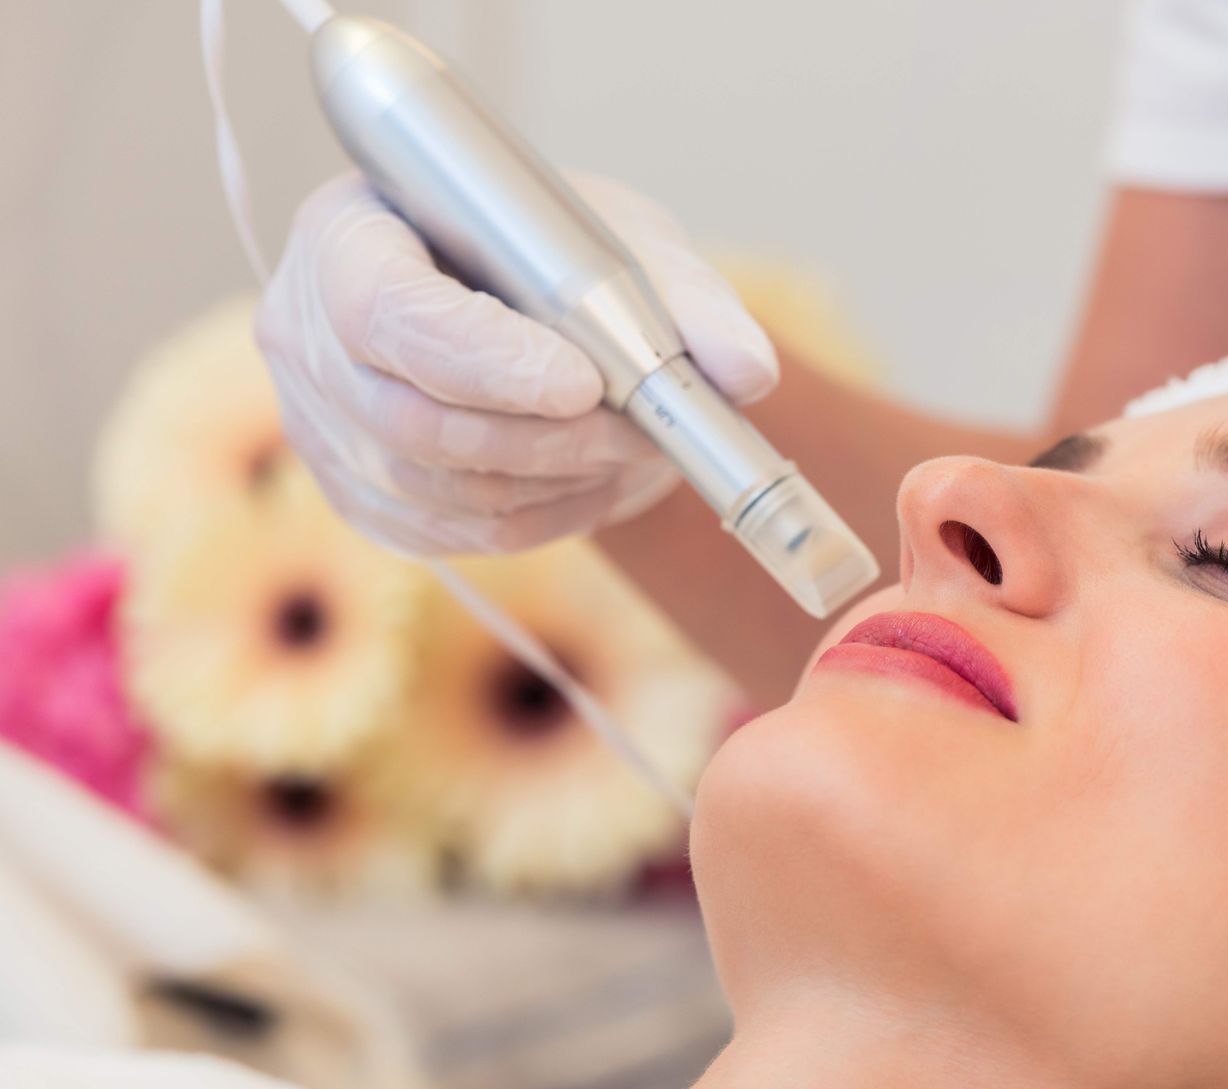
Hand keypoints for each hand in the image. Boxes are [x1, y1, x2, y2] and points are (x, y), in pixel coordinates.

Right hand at [255, 172, 777, 555]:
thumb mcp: (618, 237)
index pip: (390, 314)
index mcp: (346, 240)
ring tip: (638, 456)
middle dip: (546, 440)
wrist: (510, 288)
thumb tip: (747, 375)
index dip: (485, 360)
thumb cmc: (549, 245)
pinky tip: (596, 487)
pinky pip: (450, 534)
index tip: (584, 384)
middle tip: (646, 435)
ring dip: (554, 485)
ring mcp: (321, 426)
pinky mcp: (360, 494)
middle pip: (413, 421)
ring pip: (435, 490)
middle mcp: (303, 335)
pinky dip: (539, 520)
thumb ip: (688, 298)